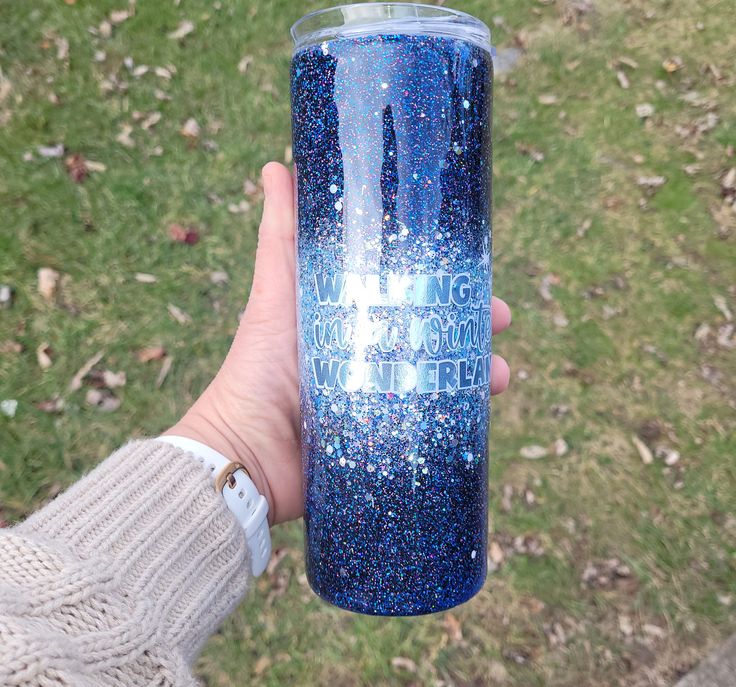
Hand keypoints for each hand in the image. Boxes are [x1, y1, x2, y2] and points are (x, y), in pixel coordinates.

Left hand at [166, 162, 511, 524]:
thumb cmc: (256, 370)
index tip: (475, 269)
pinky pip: (434, 424)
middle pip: (435, 333)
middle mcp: (373, 357)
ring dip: (480, 372)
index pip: (410, 292)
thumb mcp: (275, 296)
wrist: (245, 453)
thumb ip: (280, 237)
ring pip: (444, 379)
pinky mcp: (389, 437)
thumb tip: (277, 167)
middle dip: (472, 324)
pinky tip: (482, 413)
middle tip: (499, 319)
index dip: (445, 280)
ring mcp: (384, 399)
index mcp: (353, 321)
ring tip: (501, 374)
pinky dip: (461, 417)